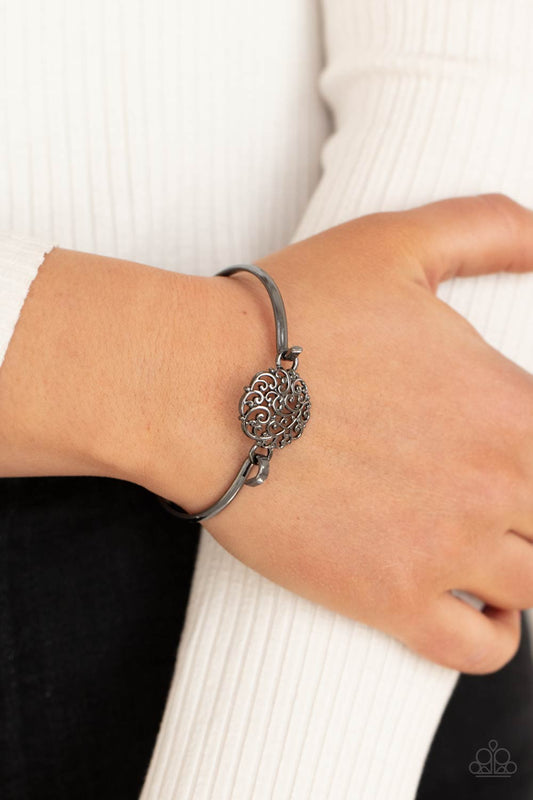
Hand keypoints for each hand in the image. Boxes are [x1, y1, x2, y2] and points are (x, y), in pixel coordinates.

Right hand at [150, 193, 532, 673]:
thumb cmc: (291, 315)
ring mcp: (443, 550)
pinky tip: (479, 603)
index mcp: (510, 405)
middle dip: (530, 502)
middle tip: (490, 485)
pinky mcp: (388, 597)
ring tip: (487, 539)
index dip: (532, 443)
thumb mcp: (398, 242)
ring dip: (522, 562)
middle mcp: (492, 484)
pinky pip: (480, 646)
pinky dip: (496, 632)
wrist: (202, 388)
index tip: (509, 444)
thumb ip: (491, 228)